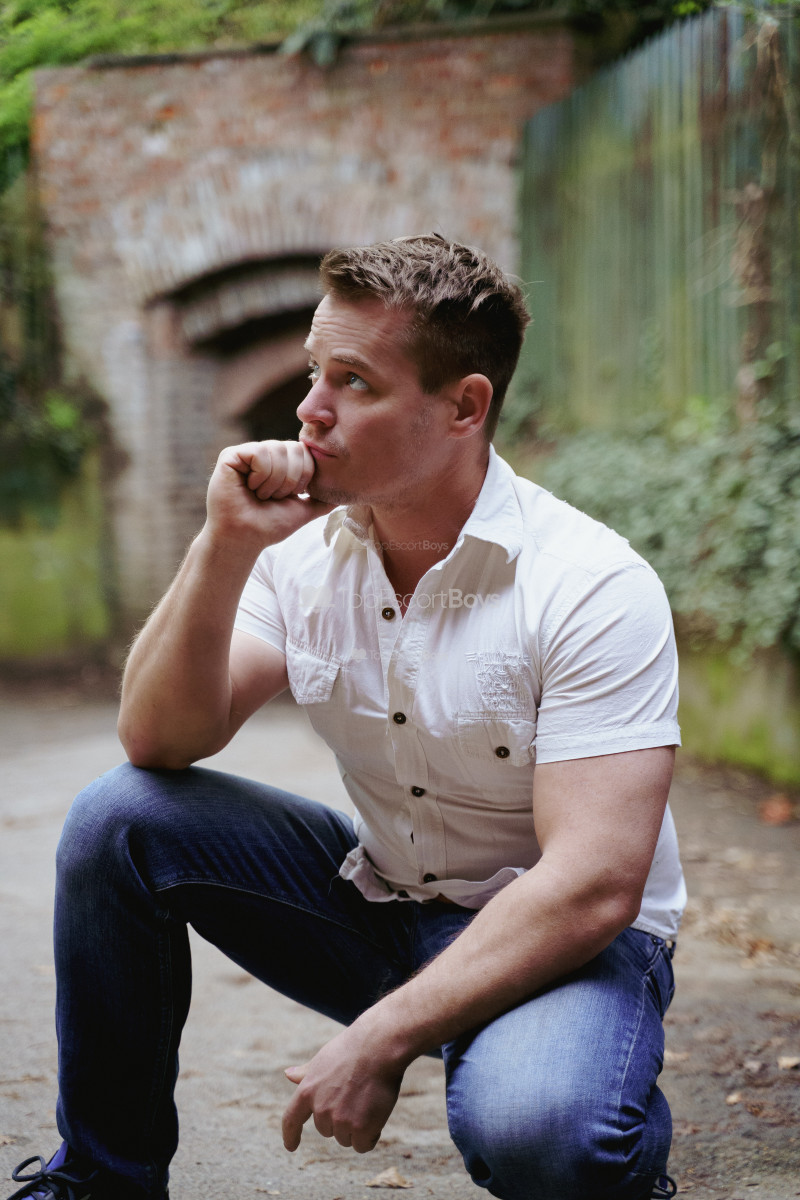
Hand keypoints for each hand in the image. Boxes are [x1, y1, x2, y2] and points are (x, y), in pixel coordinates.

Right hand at [206, 440, 332, 547]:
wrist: (244, 538)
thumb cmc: (269, 526)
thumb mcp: (303, 510)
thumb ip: (322, 500)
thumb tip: (344, 495)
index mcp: (281, 463)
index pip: (305, 452)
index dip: (303, 477)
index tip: (289, 496)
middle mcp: (265, 454)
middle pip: (294, 448)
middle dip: (290, 480)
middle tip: (274, 497)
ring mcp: (247, 453)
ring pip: (277, 450)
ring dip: (274, 482)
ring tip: (260, 495)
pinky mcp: (231, 455)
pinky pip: (259, 452)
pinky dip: (260, 475)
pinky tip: (249, 487)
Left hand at [282, 1024, 405, 1153]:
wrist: (379, 1046)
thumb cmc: (352, 1049)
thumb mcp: (323, 1059)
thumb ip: (306, 1074)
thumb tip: (288, 1074)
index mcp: (307, 1091)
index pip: (291, 1119)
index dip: (290, 1135)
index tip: (290, 1146)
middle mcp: (320, 1109)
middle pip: (326, 1130)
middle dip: (339, 1119)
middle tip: (355, 1095)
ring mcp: (340, 1120)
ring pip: (346, 1138)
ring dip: (356, 1127)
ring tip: (367, 1100)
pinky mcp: (360, 1128)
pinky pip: (362, 1145)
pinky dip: (370, 1136)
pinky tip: (376, 1114)